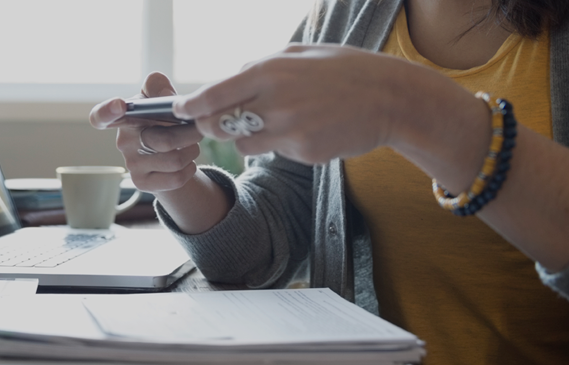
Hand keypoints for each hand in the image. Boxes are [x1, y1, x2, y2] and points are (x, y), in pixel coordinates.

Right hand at [89, 72, 204, 191]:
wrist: (169, 152)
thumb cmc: (161, 119)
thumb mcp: (158, 97)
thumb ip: (158, 86)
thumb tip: (167, 97)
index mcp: (124, 117)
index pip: (101, 116)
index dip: (106, 111)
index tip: (119, 105)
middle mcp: (123, 142)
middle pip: (164, 140)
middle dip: (190, 134)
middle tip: (197, 129)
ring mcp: (131, 165)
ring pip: (174, 160)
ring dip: (192, 151)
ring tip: (191, 145)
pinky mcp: (142, 183)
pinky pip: (176, 178)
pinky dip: (190, 168)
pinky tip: (187, 162)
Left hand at [172, 44, 480, 164]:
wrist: (389, 98)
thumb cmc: (344, 70)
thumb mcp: (299, 54)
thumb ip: (261, 66)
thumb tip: (232, 76)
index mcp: (269, 71)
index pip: (213, 95)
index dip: (189, 106)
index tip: (179, 109)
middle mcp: (274, 102)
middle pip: (219, 125)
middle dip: (213, 125)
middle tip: (221, 121)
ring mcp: (289, 130)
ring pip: (244, 143)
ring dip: (249, 136)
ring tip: (276, 121)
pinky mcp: (303, 152)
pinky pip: (276, 152)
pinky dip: (281, 144)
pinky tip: (306, 129)